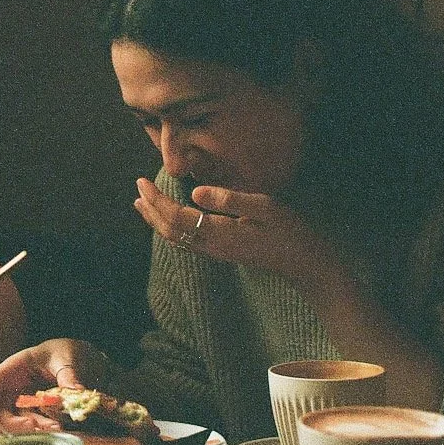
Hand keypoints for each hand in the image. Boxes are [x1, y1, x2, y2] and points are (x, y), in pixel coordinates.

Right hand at [0, 338, 107, 432]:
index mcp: (11, 369)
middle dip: (12, 423)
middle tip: (33, 425)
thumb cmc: (62, 352)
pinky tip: (59, 427)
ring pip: (16, 423)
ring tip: (56, 426)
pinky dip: (44, 430)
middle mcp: (11, 389)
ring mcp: (21, 404)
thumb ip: (67, 373)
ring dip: (33, 429)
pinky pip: (34, 427)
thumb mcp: (65, 357)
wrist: (76, 361)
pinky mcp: (35, 415)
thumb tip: (76, 390)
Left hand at [134, 176, 340, 289]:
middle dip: (151, 208)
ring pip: (175, 238)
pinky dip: (170, 228)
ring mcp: (216, 252)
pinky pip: (186, 242)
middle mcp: (212, 246)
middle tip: (138, 186)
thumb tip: (195, 192)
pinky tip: (168, 220)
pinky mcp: (221, 252)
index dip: (157, 200)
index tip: (143, 181)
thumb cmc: (289, 231)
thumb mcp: (264, 207)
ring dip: (156, 220)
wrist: (305, 263)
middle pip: (169, 230)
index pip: (176, 217)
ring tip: (141, 203)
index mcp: (219, 233)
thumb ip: (230, 198)